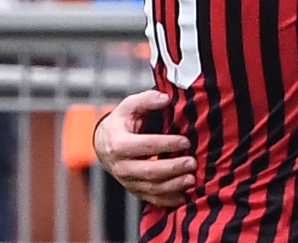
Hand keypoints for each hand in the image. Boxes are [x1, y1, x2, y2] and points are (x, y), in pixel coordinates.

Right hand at [93, 90, 195, 206]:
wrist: (105, 144)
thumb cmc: (121, 123)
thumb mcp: (129, 106)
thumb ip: (146, 100)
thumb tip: (164, 99)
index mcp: (118, 144)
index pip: (143, 146)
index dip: (165, 144)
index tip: (185, 141)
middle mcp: (121, 165)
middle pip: (148, 171)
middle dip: (173, 168)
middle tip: (192, 162)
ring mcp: (127, 180)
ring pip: (151, 188)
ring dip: (174, 186)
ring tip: (192, 179)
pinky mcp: (135, 189)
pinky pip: (152, 198)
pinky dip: (169, 199)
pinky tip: (185, 194)